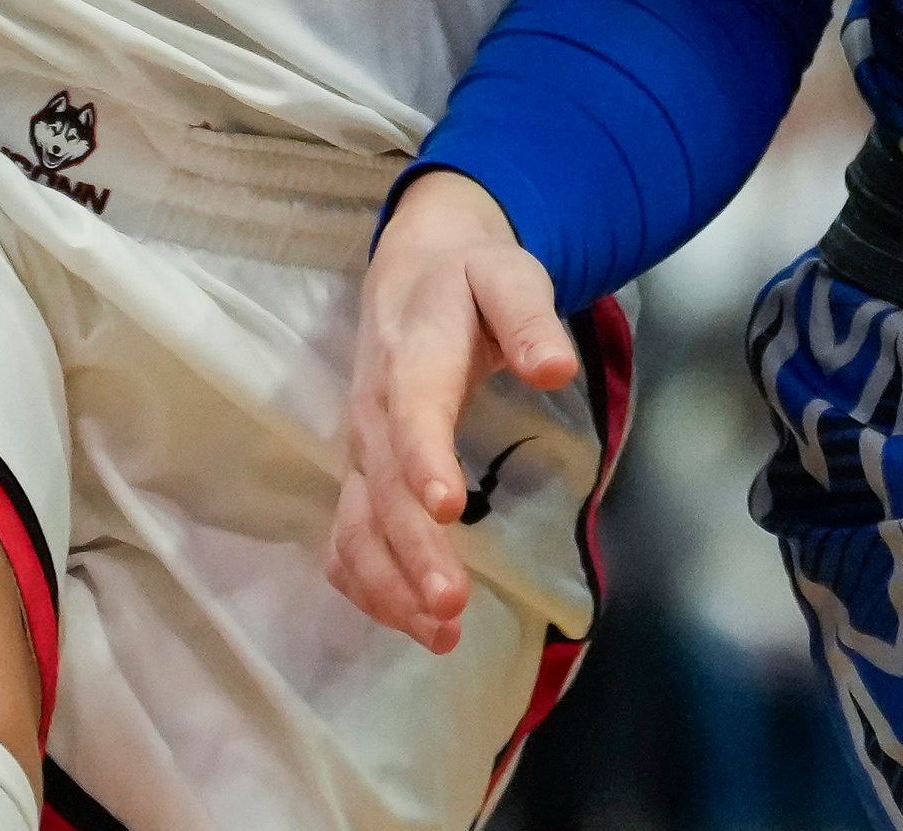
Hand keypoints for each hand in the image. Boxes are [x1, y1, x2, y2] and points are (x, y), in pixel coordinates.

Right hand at [325, 171, 576, 652]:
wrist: (414, 267)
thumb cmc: (470, 278)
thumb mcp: (509, 276)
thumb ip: (529, 317)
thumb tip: (555, 365)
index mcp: (412, 358)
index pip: (412, 412)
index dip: (422, 458)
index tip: (446, 507)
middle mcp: (374, 412)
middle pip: (380, 488)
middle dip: (411, 550)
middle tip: (451, 606)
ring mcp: (360, 450)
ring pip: (354, 525)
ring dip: (387, 585)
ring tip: (440, 636)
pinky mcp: (360, 476)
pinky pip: (347, 539)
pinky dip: (369, 587)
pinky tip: (411, 625)